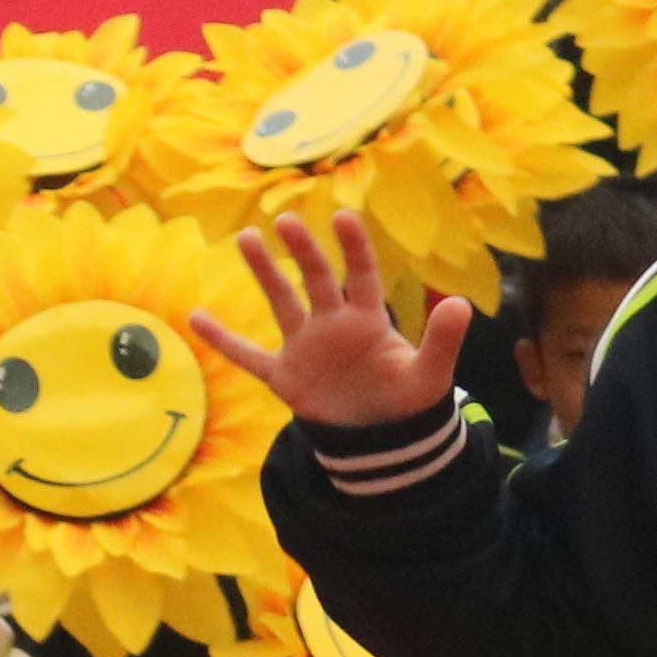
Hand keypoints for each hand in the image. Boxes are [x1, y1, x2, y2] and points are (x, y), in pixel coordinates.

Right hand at [185, 214, 473, 440]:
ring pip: (280, 302)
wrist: (383, 440)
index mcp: (368, 321)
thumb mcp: (429, 374)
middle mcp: (333, 324)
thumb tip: (461, 303)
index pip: (361, 276)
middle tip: (287, 221)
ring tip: (246, 237)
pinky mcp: (285, 375)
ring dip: (264, 271)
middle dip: (303, 250)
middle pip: (316, 279)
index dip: (354, 249)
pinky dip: (222, 339)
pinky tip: (195, 317)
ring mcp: (305, 347)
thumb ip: (442, 340)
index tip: (342, 217)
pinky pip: (248, 355)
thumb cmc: (408, 401)